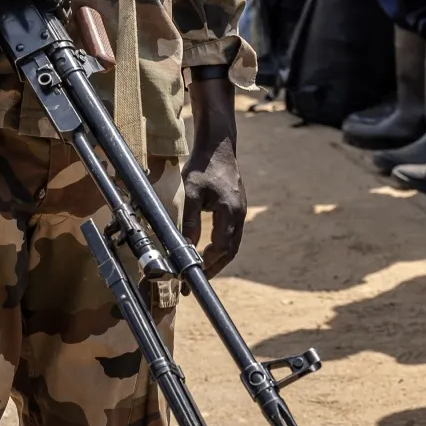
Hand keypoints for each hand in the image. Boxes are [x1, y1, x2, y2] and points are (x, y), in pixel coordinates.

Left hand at [183, 75, 245, 276]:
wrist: (218, 146)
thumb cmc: (203, 166)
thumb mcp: (192, 192)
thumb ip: (190, 221)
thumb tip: (186, 247)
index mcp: (230, 212)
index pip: (222, 248)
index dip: (208, 264)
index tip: (193, 273)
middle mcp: (239, 214)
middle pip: (230, 250)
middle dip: (214, 267)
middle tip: (198, 279)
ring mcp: (240, 210)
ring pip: (232, 243)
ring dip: (218, 258)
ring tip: (202, 269)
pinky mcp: (236, 207)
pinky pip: (232, 233)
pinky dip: (221, 246)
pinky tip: (208, 249)